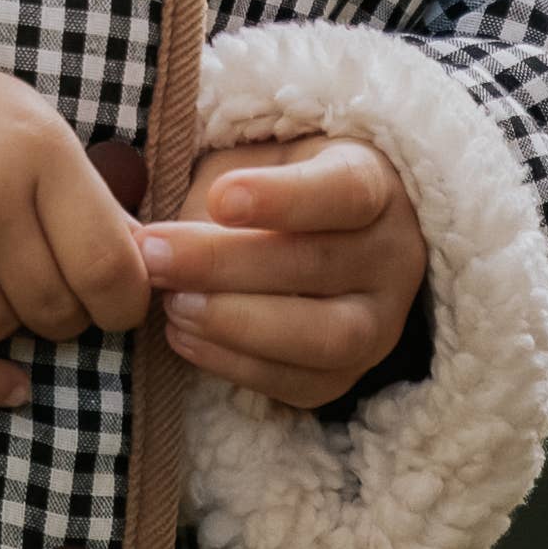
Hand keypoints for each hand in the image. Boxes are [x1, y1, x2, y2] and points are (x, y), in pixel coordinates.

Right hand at [0, 21, 156, 404]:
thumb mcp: (22, 118)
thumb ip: (82, 192)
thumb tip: (143, 266)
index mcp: (34, 146)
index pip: (109, 265)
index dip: (124, 303)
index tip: (115, 306)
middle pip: (56, 307)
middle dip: (63, 315)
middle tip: (48, 294)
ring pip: (0, 330)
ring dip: (6, 325)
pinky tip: (6, 384)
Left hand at [139, 134, 425, 411]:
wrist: (322, 241)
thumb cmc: (275, 191)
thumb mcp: (253, 163)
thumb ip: (215, 191)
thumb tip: (156, 239)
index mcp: (374, 183)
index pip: (344, 190)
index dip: (283, 197)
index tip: (219, 197)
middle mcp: (392, 255)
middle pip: (319, 264)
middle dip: (225, 264)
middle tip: (155, 256)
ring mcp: (381, 322)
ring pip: (324, 337)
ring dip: (235, 323)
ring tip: (171, 304)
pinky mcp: (351, 374)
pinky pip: (301, 385)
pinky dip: (235, 365)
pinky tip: (184, 337)